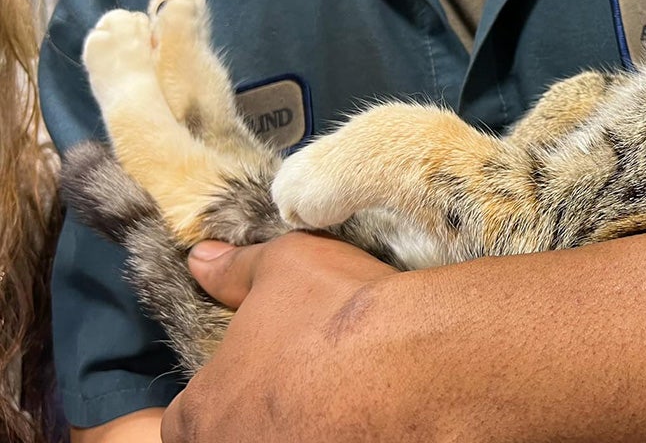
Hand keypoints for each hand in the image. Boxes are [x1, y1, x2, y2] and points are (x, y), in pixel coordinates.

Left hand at [160, 233, 396, 441]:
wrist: (423, 360)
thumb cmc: (343, 313)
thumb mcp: (285, 266)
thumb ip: (235, 271)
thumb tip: (202, 260)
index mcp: (203, 414)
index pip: (183, 420)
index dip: (213, 397)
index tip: (247, 379)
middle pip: (230, 437)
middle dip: (253, 418)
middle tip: (294, 388)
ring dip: (297, 428)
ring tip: (335, 403)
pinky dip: (341, 433)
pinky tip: (366, 417)